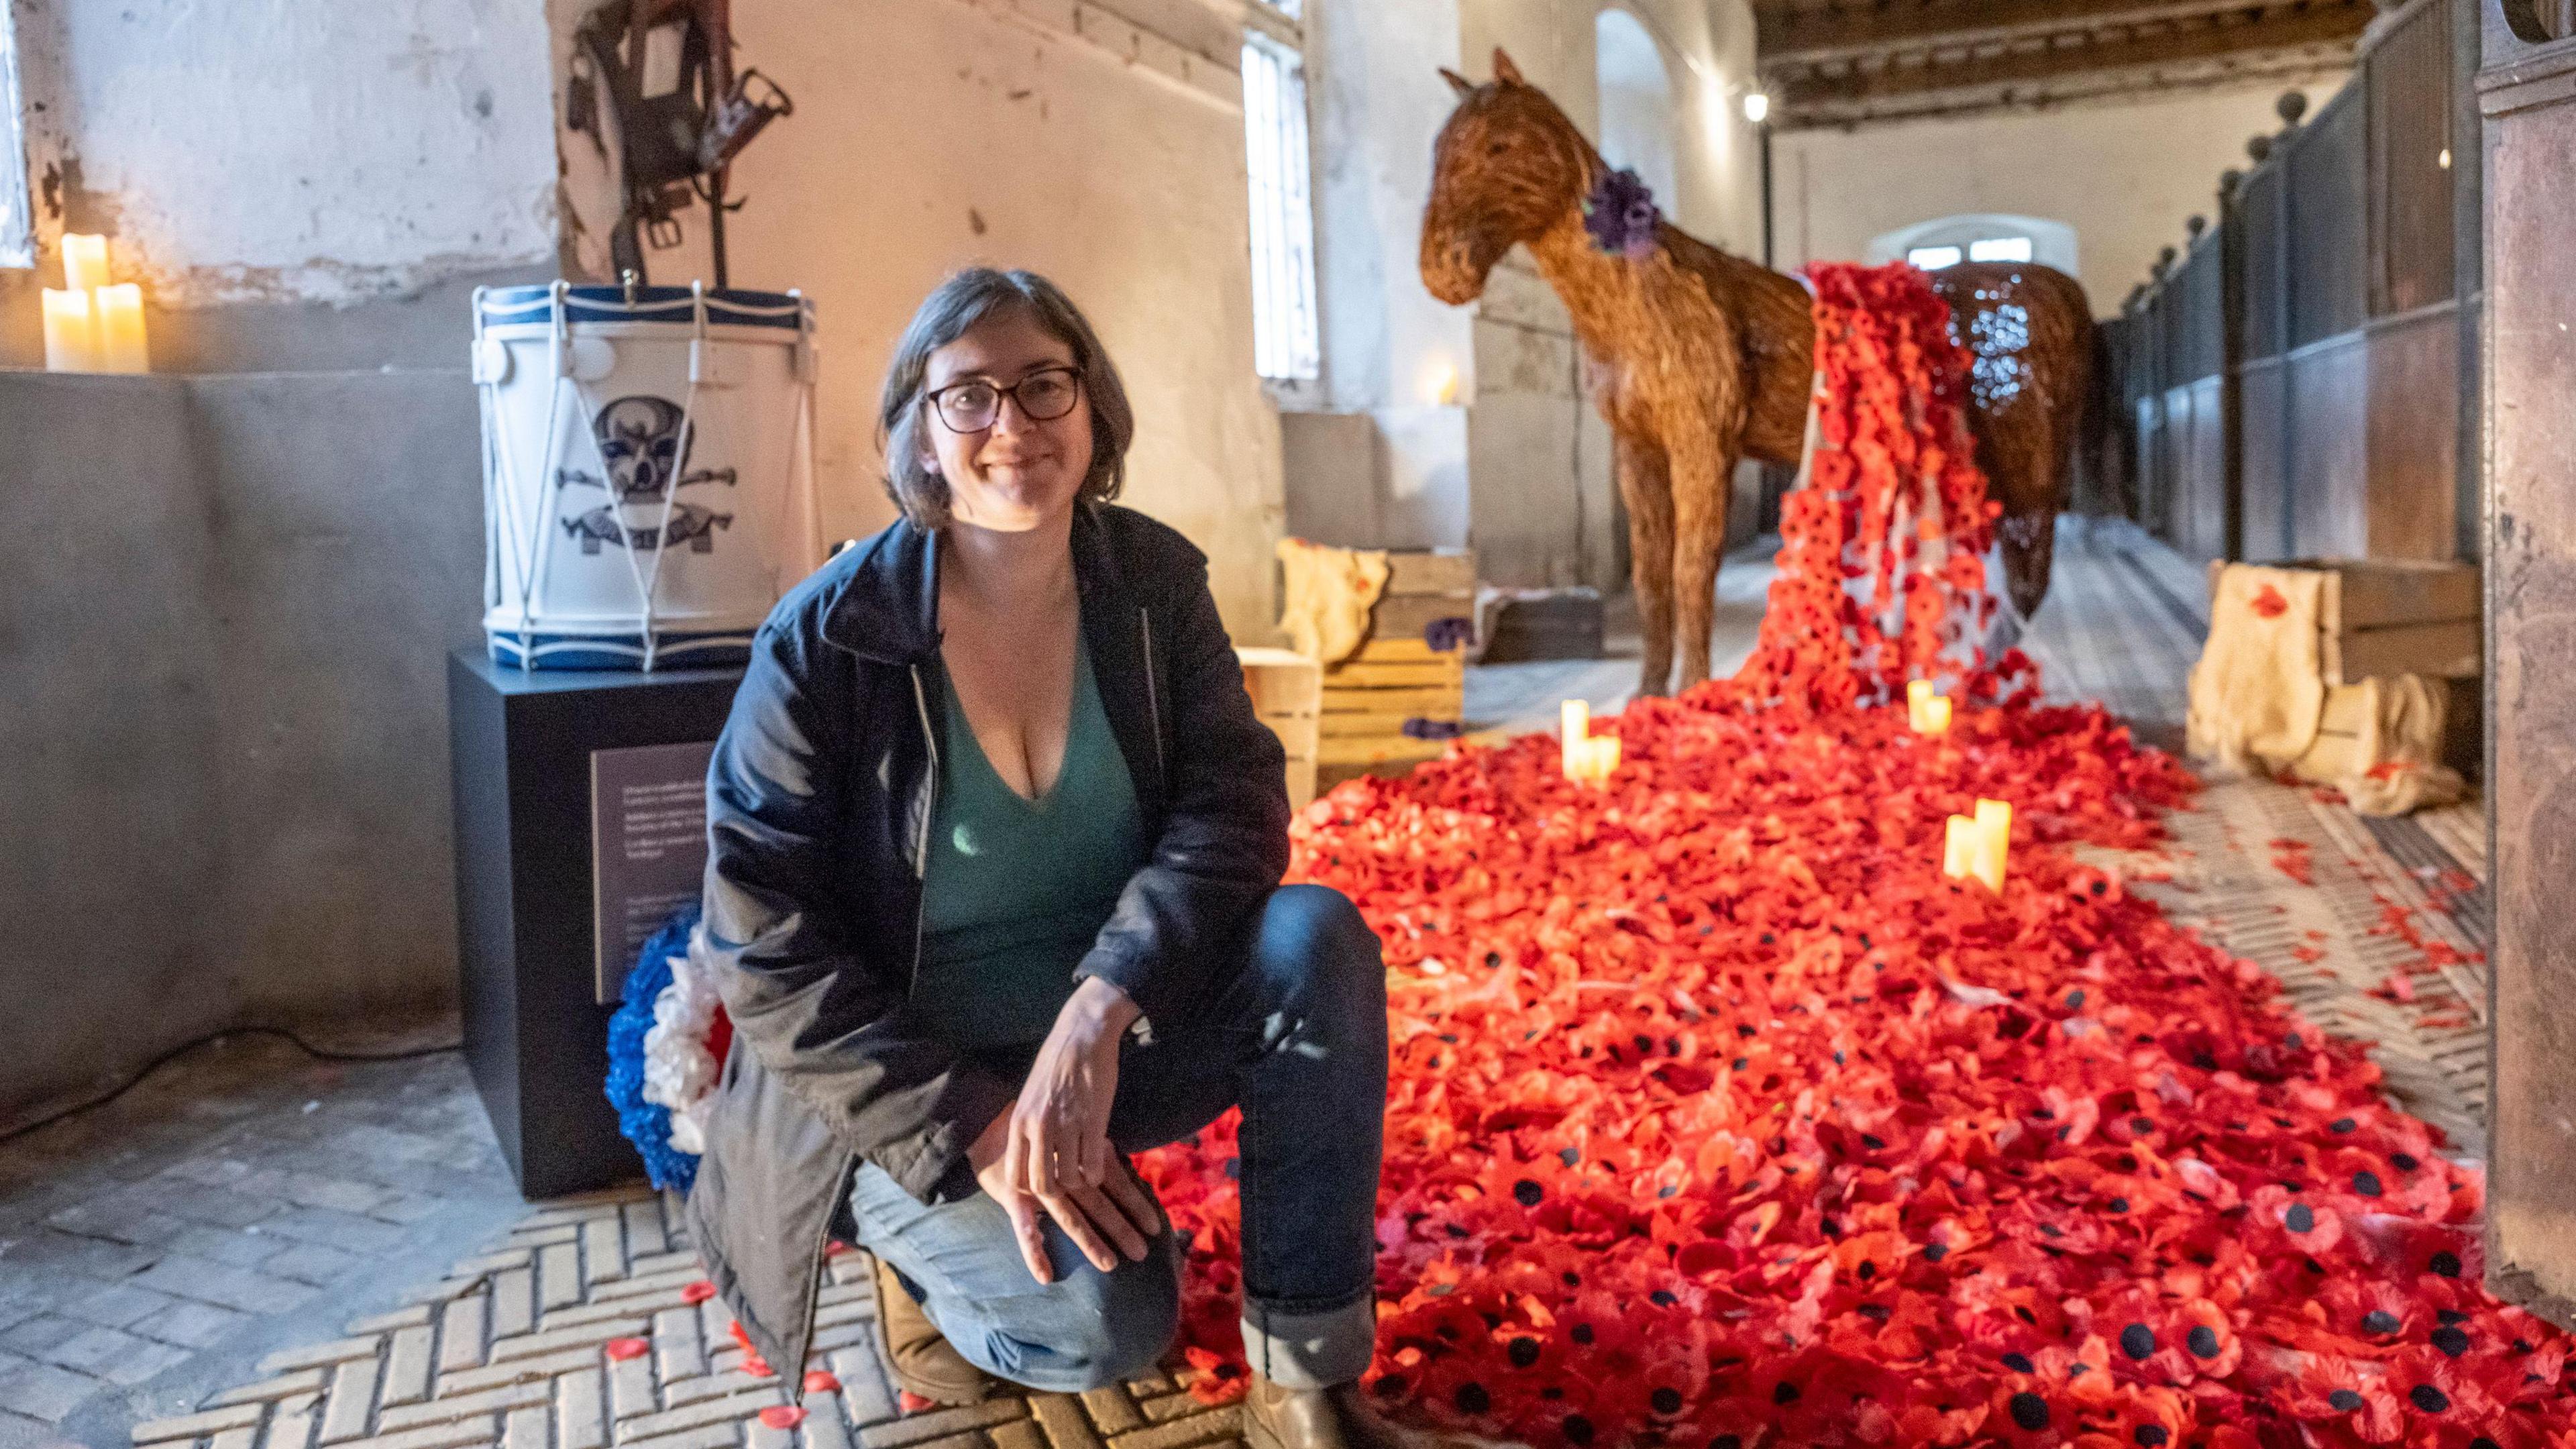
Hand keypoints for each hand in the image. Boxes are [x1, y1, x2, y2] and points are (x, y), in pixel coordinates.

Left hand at [970, 980, 1161, 1283]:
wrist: (1081, 1034)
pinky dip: (1096, 1174)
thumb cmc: (1056, 1065)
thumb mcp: (1032, 1097)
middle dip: (1058, 1204)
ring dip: (1082, 1192)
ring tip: (1092, 1197)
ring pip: (1071, 1178)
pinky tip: (1102, 1179)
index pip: (1018, 1177)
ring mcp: (1066, 1125)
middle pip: (1043, 1186)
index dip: (1029, 1196)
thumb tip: (1032, 1156)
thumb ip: (1031, 1128)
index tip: (1040, 1204)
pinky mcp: (1092, 1119)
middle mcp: (1039, 1128)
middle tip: (1072, 1209)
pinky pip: (1093, 1161)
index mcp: (1021, 1123)